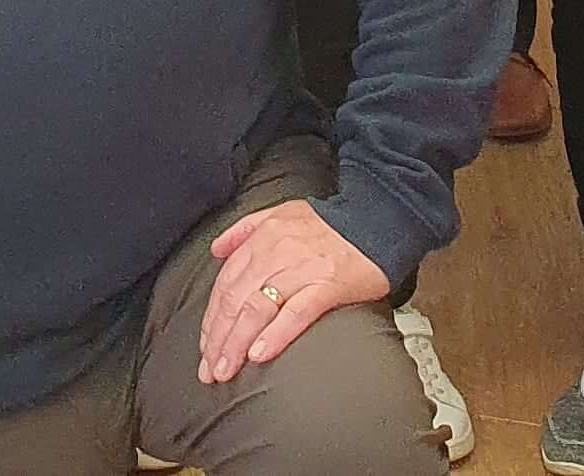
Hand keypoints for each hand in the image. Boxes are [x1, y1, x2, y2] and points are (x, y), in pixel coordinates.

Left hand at [195, 199, 390, 385]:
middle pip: (237, 300)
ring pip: (259, 309)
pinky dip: (276, 334)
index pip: (226, 283)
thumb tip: (217, 249)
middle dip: (218, 338)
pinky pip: (296, 313)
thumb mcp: (281, 213)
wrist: (377, 219)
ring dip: (237, 343)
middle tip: (209, 369)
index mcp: (263, 237)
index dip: (212, 318)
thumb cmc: (328, 225)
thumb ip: (245, 229)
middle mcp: (277, 252)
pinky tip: (260, 354)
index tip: (206, 346)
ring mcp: (303, 269)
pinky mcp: (328, 285)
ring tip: (226, 369)